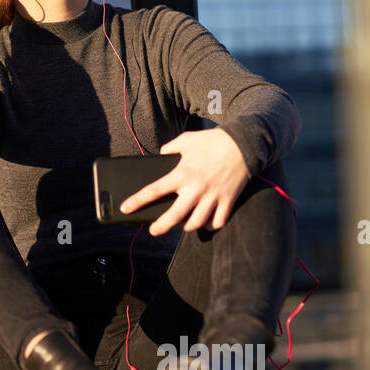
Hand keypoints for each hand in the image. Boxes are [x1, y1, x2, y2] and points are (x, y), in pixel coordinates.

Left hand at [118, 129, 249, 235]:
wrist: (244, 143)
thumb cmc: (213, 141)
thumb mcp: (187, 140)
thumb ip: (171, 147)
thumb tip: (162, 153)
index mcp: (182, 173)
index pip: (154, 190)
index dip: (137, 201)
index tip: (125, 209)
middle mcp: (196, 188)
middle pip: (175, 216)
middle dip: (161, 226)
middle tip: (153, 230)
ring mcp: (213, 196)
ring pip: (196, 222)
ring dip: (187, 226)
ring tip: (182, 224)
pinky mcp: (228, 200)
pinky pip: (218, 221)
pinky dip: (210, 225)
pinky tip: (205, 222)